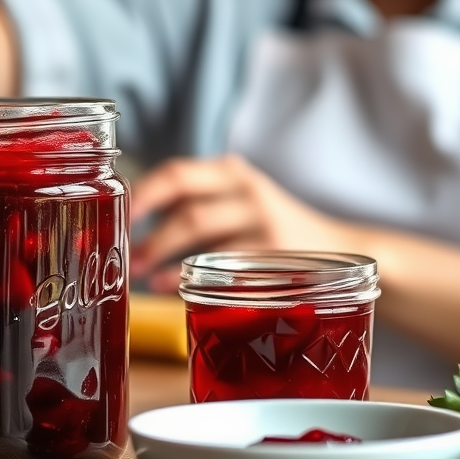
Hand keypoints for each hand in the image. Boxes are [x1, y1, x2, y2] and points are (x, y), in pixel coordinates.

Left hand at [130, 154, 353, 290]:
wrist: (342, 250)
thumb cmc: (271, 227)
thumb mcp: (239, 200)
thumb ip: (196, 202)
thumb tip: (130, 221)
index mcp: (233, 173)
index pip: (178, 173)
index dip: (143, 192)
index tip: (117, 212)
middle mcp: (248, 192)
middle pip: (187, 204)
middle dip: (148, 229)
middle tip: (122, 251)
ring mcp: (263, 224)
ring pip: (201, 232)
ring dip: (161, 252)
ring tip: (138, 270)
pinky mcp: (274, 258)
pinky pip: (220, 267)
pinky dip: (187, 276)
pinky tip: (167, 285)